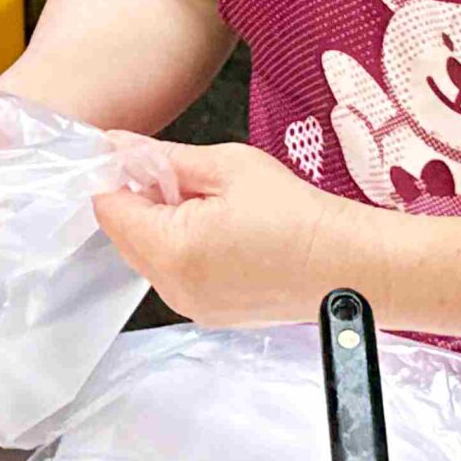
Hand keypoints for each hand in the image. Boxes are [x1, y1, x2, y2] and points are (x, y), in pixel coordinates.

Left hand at [91, 141, 357, 326]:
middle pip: (123, 235)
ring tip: (208, 202)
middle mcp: (172, 288)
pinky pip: (173, 274)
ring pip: (147, 255)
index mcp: (171, 251)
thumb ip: (163, 158)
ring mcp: (191, 307)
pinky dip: (181, 248)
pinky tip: (219, 229)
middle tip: (184, 176)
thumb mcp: (226, 167)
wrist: (350, 266)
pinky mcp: (210, 314)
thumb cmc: (295, 213)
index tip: (143, 156)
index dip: (118, 176)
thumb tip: (115, 145)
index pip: (109, 208)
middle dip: (140, 200)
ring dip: (161, 224)